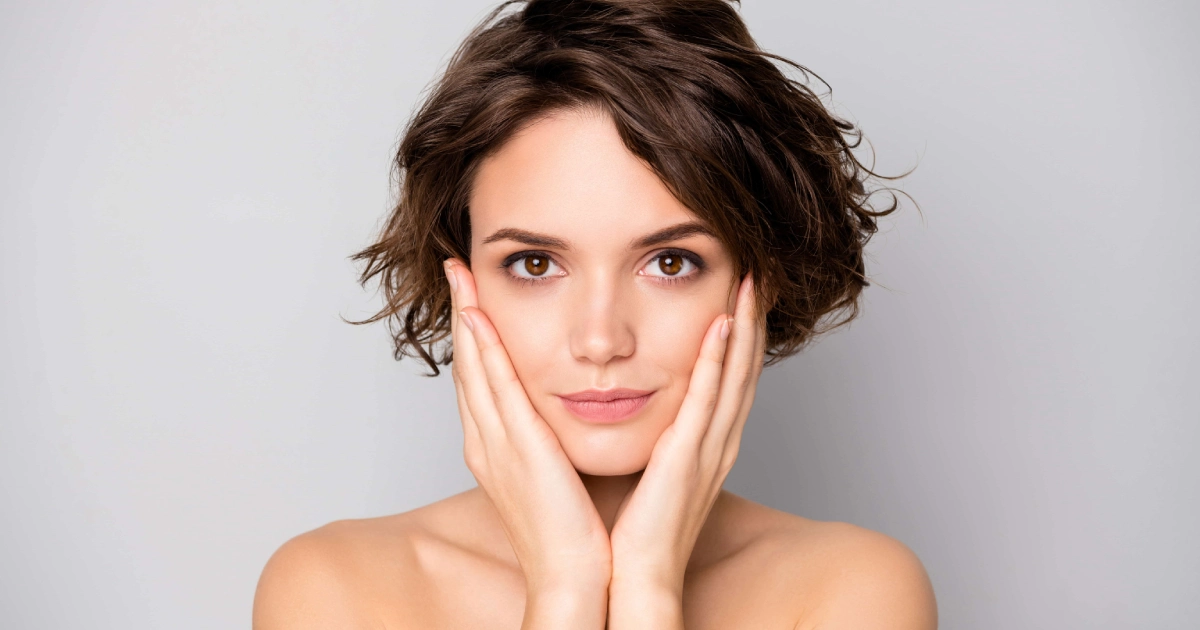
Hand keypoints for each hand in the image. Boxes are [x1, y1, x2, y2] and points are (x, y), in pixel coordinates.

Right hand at [444, 259, 610, 628]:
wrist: (573, 575)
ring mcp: (496, 444)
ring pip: (475, 367)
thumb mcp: (553, 474)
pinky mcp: (518, 447)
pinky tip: (479, 314)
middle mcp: (486, 441)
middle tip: (454, 269)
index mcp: (495, 449)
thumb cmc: (571, 532)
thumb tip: (557, 415)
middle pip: (467, 366)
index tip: (471, 296)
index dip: (471, 335)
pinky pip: (497, 387)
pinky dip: (485, 348)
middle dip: (459, 315)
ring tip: (461, 274)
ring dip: (466, 317)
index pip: (479, 380)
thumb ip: (548, 441)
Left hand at [606, 274, 765, 627]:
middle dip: (753, 320)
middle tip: (758, 274)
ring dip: (743, 327)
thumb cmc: (635, 529)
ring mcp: (707, 450)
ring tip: (749, 283)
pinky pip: (706, 402)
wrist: (635, 577)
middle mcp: (717, 443)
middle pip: (743, 369)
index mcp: (707, 446)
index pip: (731, 379)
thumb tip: (633, 404)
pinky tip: (720, 327)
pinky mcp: (688, 459)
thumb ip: (655, 437)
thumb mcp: (652, 471)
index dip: (741, 335)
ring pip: (734, 376)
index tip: (741, 294)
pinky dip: (716, 362)